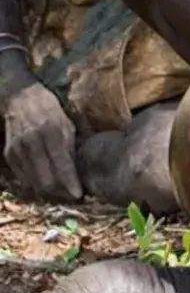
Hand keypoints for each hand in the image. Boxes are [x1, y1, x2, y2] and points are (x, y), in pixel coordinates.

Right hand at [2, 81, 82, 200]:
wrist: (20, 98)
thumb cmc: (48, 108)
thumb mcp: (65, 122)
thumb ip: (70, 146)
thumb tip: (76, 171)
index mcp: (51, 131)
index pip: (62, 165)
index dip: (71, 183)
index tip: (79, 194)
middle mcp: (32, 142)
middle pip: (46, 181)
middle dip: (60, 191)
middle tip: (69, 192)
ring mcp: (18, 150)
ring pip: (34, 183)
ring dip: (48, 190)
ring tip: (59, 187)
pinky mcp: (9, 155)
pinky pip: (23, 178)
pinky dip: (34, 182)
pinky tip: (44, 178)